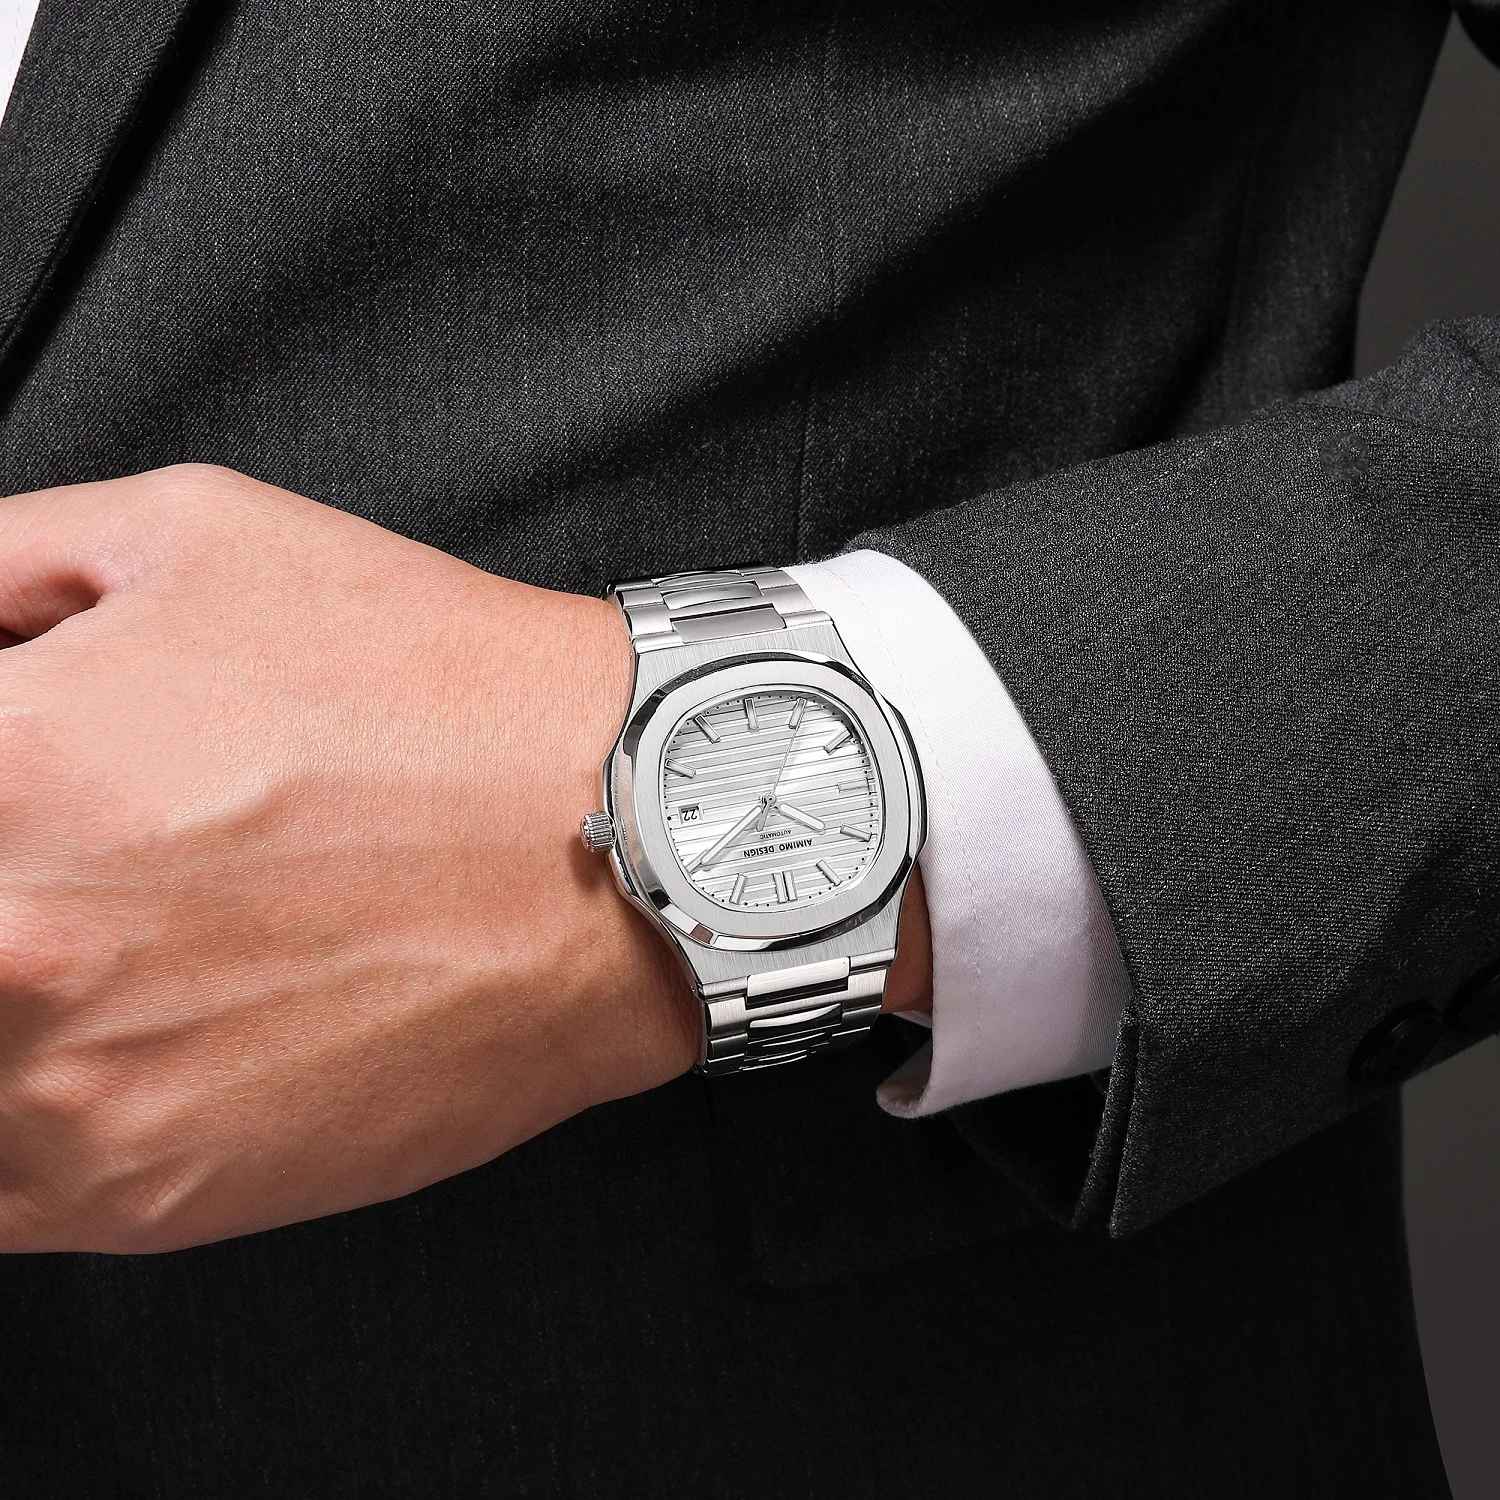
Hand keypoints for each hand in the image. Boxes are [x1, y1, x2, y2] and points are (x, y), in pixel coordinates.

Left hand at [0, 465, 930, 1252]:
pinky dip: (19, 1099)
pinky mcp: (147, 1197)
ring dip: (7, 996)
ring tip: (110, 928)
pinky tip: (111, 1022)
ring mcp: (74, 1099)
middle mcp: (12, 950)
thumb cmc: (433, 688)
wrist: (623, 847)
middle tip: (85, 844)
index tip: (18, 789)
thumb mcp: (194, 537)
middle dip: (2, 870)